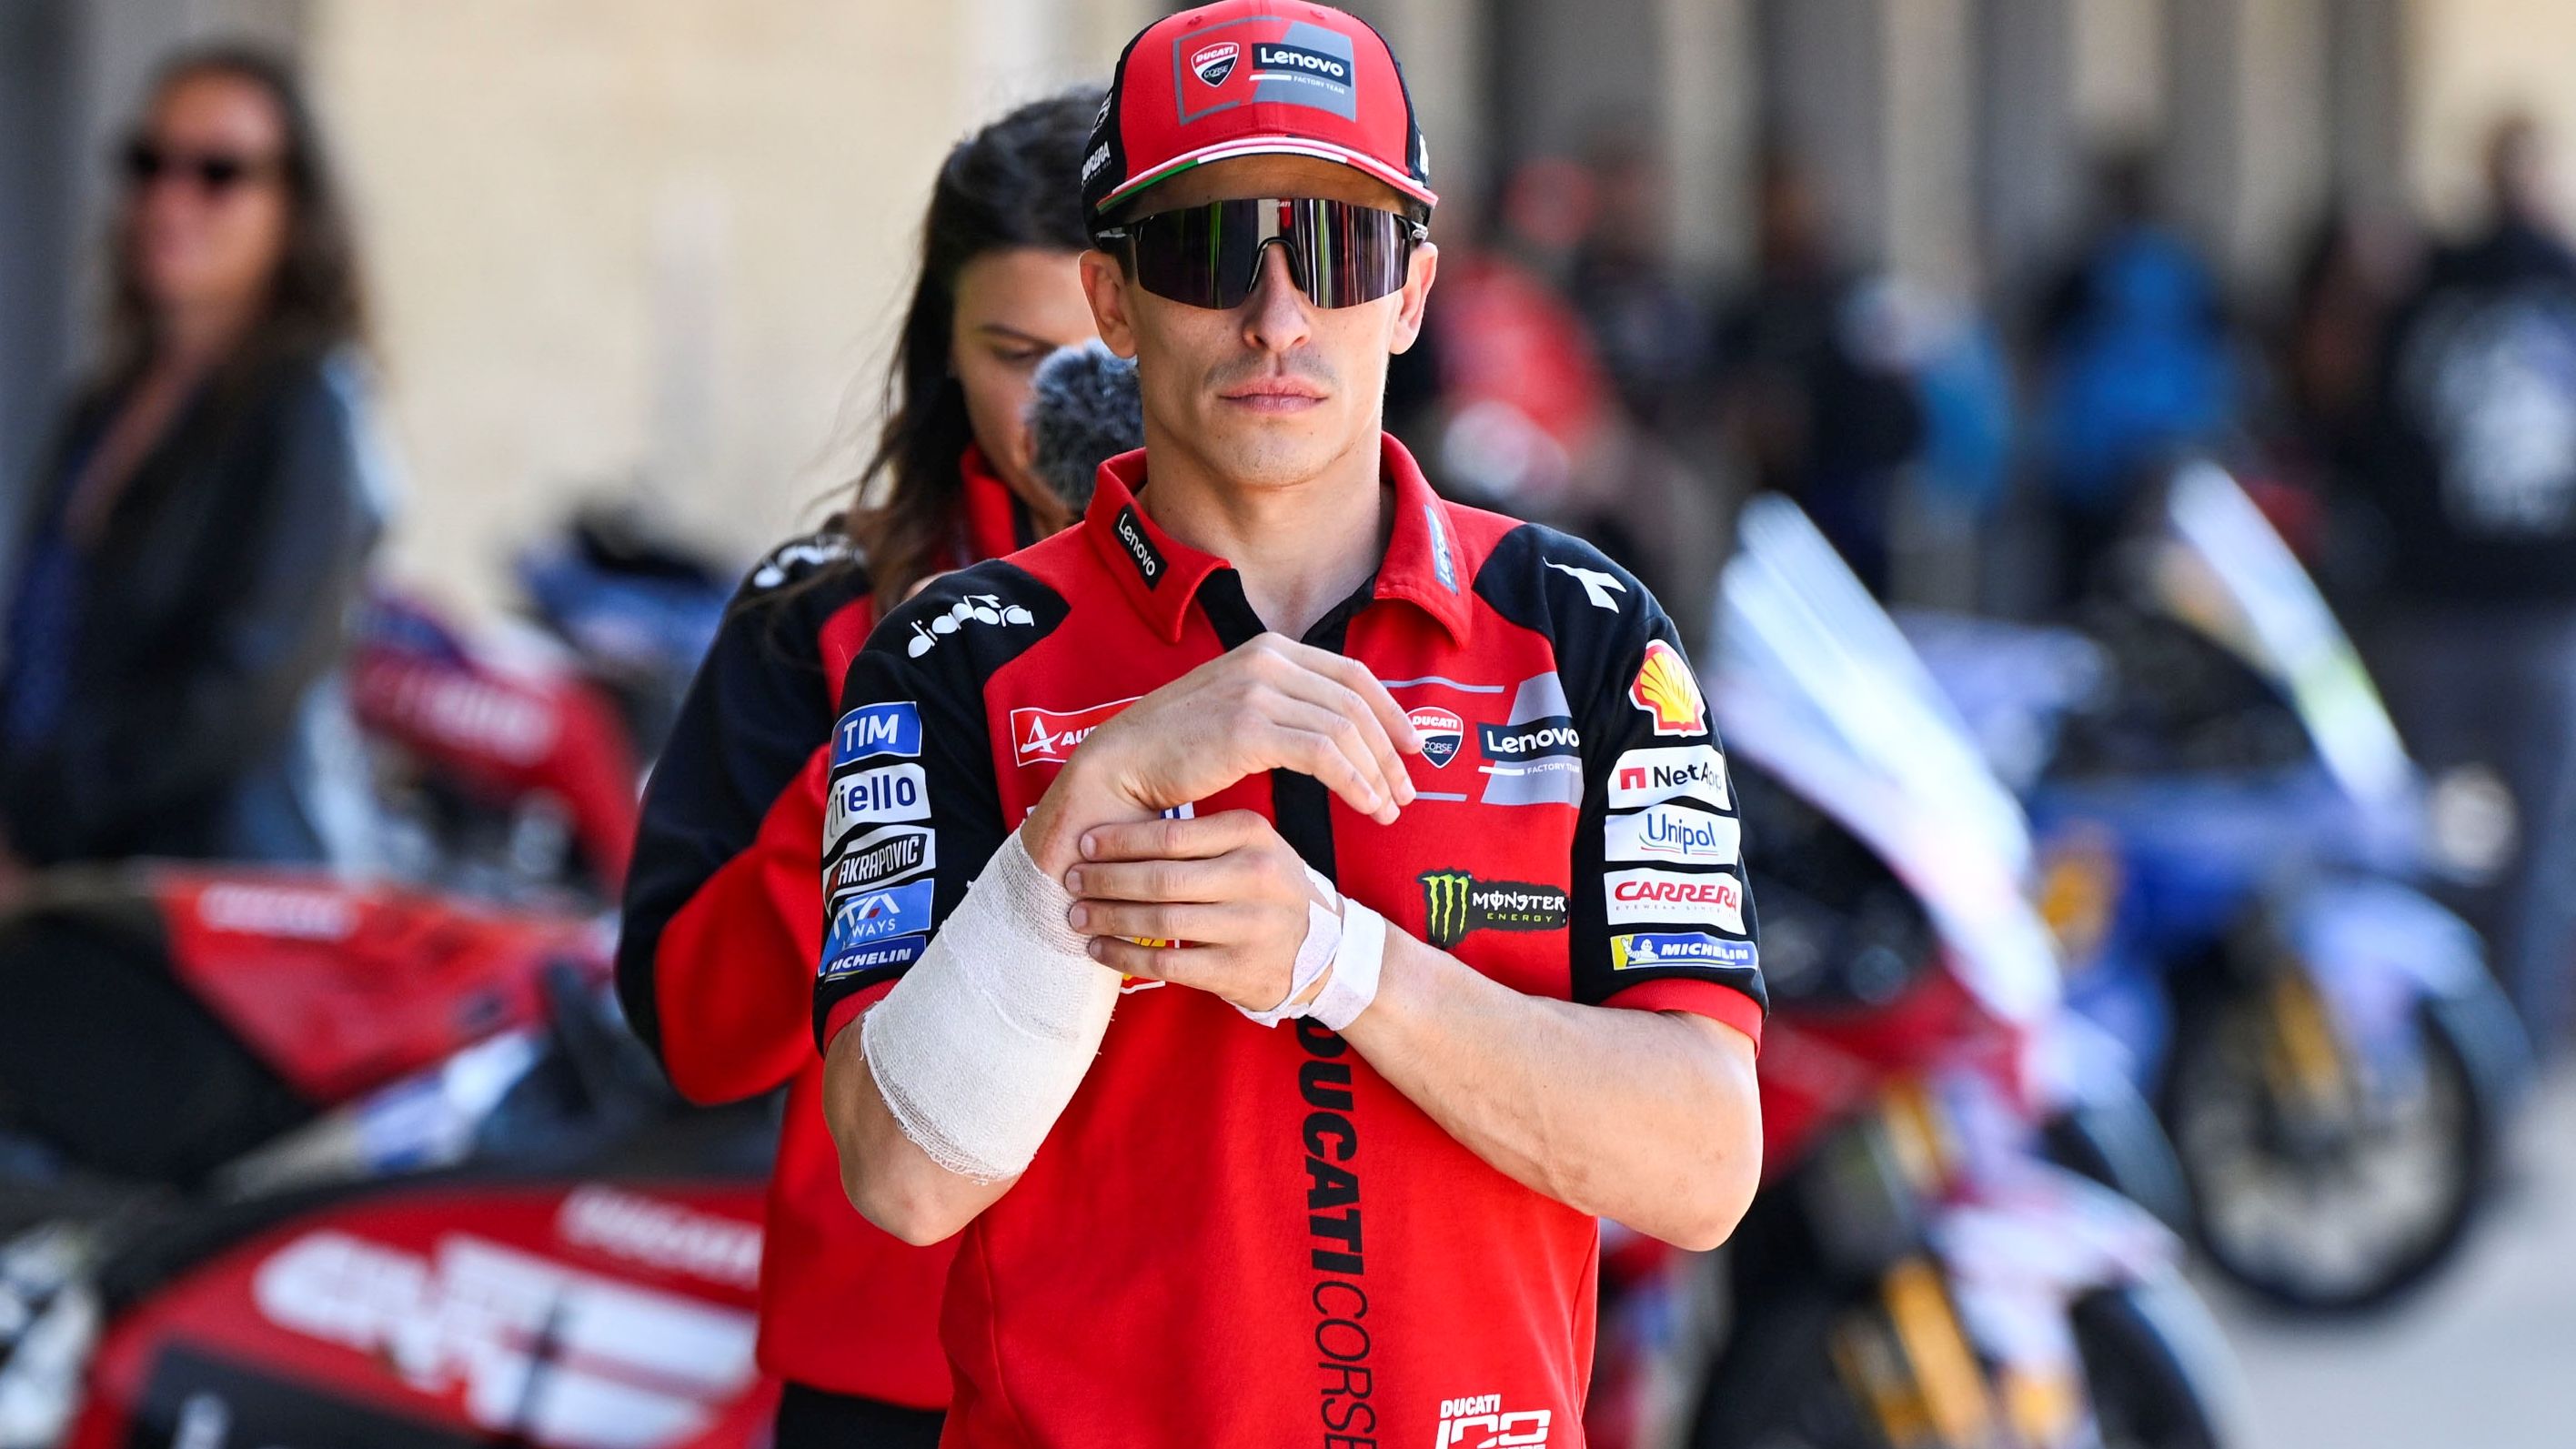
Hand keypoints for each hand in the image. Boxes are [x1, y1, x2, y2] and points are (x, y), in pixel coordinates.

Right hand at [1024, 634, 1419, 872]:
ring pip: (1344, 730)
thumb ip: (1285, 709)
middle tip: (1405, 793)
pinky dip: (1353, 783)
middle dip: (1389, 752)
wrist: (1120, 764)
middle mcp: (1268, 659)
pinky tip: (1365, 806)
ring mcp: (1257, 688)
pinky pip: (1323, 754)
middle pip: (1356, 704)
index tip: (1412, 749)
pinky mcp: (1248, 726)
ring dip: (1376, 774)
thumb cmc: (1176, 749)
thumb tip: (1338, 733)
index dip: (1390, 712)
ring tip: (1387, 811)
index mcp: (1269, 649)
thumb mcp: (1238, 711)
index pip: (1352, 675)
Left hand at [1063, 811, 1333, 1013]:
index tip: (1084, 843)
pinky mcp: (1239, 971)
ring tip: (1077, 915)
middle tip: (1070, 880)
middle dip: (1106, 880)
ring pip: (1160, 922)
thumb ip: (1199, 833)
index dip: (1120, 840)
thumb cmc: (1264, 886)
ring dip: (1109, 918)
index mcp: (1253, 836)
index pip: (1172, 833)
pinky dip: (1124, 956)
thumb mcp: (1251, 845)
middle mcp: (1256, 878)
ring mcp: (1250, 927)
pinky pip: (1167, 964)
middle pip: (1161, 878)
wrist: (1319, 948)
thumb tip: (1113, 823)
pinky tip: (1099, 949)